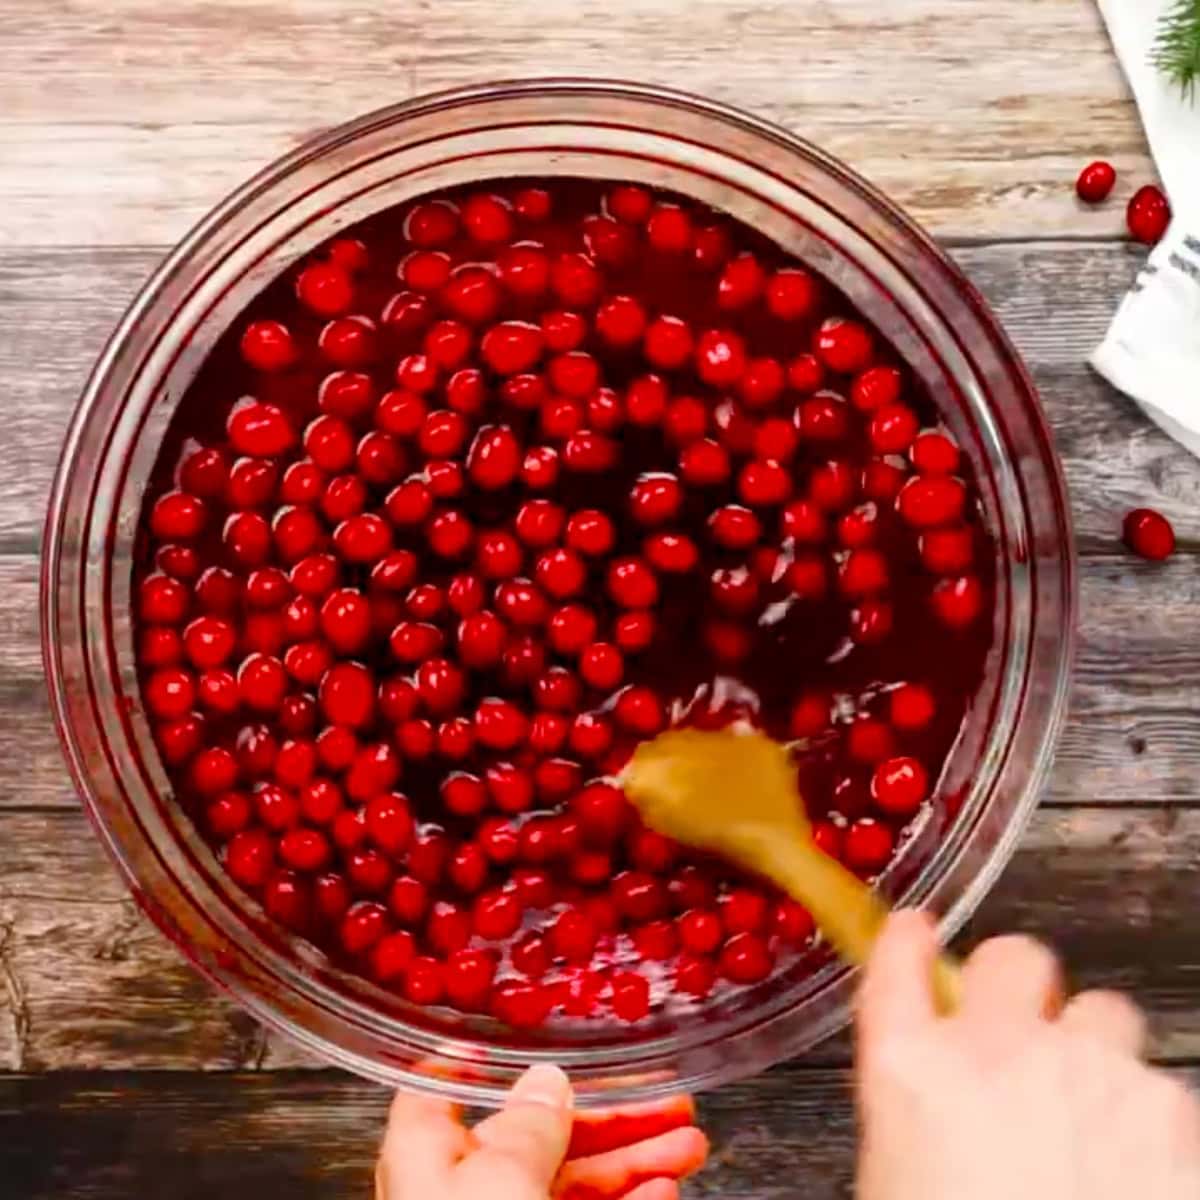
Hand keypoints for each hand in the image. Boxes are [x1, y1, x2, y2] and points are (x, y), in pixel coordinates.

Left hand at [375, 1063, 707, 1199]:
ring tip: (692, 1138)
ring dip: (635, 1159)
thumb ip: (527, 1129)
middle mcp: (464, 1199)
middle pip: (536, 1140)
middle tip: (667, 1097)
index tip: (528, 1034)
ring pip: (573, 1187)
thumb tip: (545, 1081)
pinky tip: (667, 1192)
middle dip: (608, 1116)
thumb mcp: (499, 1187)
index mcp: (427, 1164)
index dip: (479, 1061)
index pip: (440, 1094)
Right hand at [856, 911, 1199, 1199]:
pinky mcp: (1174, 1114)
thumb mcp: (901, 1178)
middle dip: (1020, 987)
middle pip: (1015, 958)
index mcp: (911, 1073)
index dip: (909, 938)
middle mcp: (998, 1052)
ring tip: (1094, 1120)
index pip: (899, 961)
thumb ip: (920, 1104)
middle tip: (1026, 1032)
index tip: (917, 931)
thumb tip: (944, 1067)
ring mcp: (1090, 1075)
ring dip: (1095, 1052)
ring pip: (1104, 1013)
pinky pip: (1163, 1088)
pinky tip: (1138, 1174)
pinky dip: (1153, 1122)